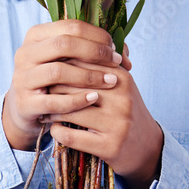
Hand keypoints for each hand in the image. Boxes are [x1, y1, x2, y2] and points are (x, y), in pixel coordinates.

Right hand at [2, 19, 130, 150]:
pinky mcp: (26, 103)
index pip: (71, 26)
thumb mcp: (68, 60)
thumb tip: (124, 53)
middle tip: (116, 63)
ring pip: (58, 71)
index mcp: (36, 35)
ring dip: (90, 76)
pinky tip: (95, 98)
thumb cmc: (55, 80)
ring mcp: (23, 78)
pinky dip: (78, 99)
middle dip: (95, 52)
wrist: (27, 109)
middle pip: (64, 44)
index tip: (116, 49)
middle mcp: (25, 53)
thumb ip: (93, 51)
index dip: (98, 36)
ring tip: (111, 81)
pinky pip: (55, 101)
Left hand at [41, 56, 163, 188]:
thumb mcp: (119, 84)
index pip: (81, 63)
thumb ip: (98, 65)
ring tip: (45, 111)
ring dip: (52, 111)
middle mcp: (121, 99)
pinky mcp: (110, 146)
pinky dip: (57, 132)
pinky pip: (71, 136)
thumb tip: (67, 42)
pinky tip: (55, 129)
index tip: (47, 70)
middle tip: (41, 92)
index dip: (60, 66)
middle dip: (52, 89)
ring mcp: (117, 123)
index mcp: (121, 78)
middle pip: (73, 86)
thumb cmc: (125, 110)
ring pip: (70, 111)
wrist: (147, 147)